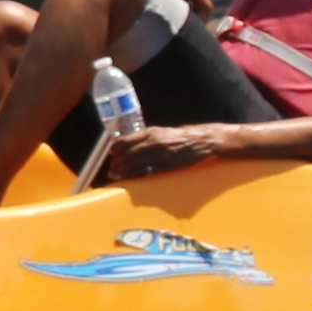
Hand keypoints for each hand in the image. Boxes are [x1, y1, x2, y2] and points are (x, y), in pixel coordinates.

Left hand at [102, 123, 237, 181]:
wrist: (201, 140)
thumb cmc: (179, 136)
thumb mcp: (161, 132)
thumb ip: (146, 137)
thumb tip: (130, 142)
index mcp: (151, 132)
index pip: (127, 139)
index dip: (117, 147)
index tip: (111, 152)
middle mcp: (153, 142)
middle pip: (129, 153)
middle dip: (118, 161)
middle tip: (111, 167)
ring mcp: (159, 154)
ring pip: (135, 163)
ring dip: (123, 170)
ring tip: (114, 174)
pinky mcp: (166, 165)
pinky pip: (146, 171)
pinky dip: (135, 175)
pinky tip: (127, 178)